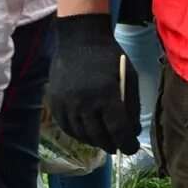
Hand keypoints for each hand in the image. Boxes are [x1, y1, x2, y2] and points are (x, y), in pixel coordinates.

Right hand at [47, 13, 140, 155]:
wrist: (79, 39)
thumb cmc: (108, 57)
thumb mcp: (129, 77)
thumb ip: (132, 105)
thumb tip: (133, 132)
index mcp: (105, 94)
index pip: (117, 129)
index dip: (127, 143)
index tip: (132, 149)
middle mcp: (83, 102)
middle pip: (99, 136)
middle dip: (112, 145)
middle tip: (119, 148)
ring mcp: (66, 104)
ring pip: (82, 134)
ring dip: (95, 141)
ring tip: (104, 140)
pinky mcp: (55, 103)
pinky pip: (67, 127)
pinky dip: (79, 134)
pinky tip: (88, 132)